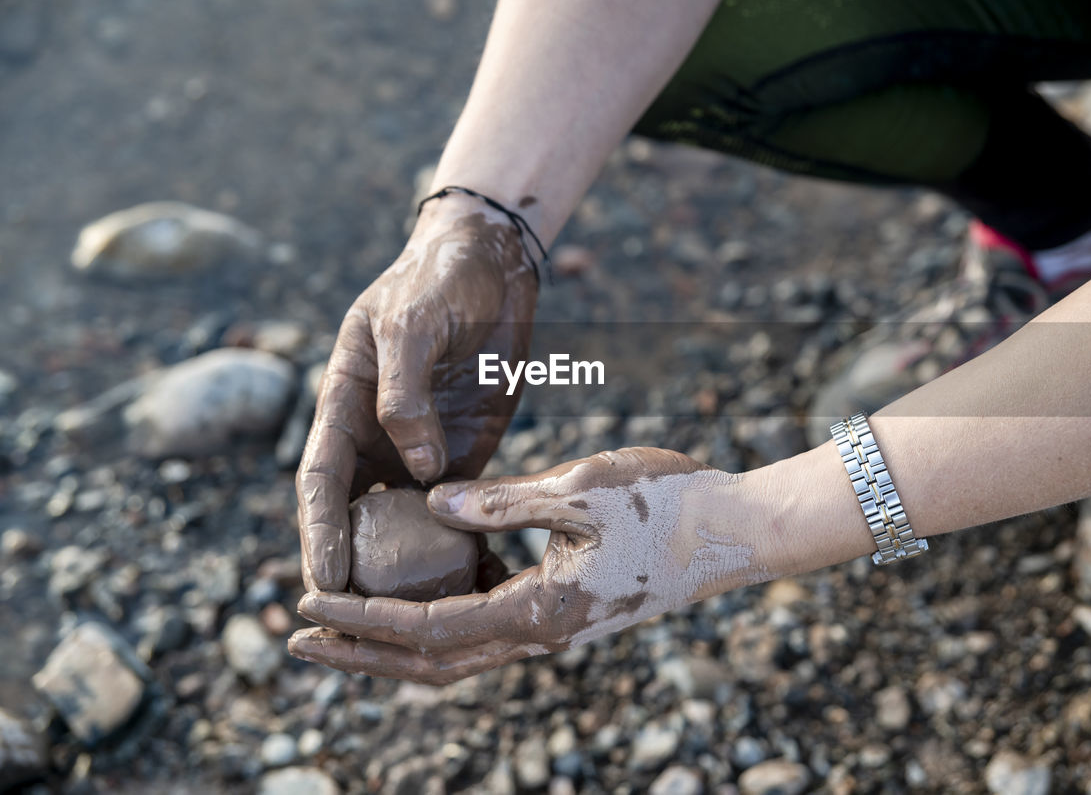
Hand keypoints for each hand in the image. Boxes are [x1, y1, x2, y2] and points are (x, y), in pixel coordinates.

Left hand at [288, 448, 774, 683]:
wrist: (733, 531)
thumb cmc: (665, 503)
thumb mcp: (579, 488)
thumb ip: (502, 503)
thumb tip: (433, 507)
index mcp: (537, 610)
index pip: (426, 626)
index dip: (360, 617)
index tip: (304, 603)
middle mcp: (540, 633)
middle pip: (430, 661)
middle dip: (360, 652)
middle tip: (297, 638)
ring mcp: (555, 627)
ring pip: (458, 651)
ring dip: (394, 641)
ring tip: (343, 622)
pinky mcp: (566, 611)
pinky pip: (489, 626)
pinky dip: (442, 619)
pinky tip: (421, 587)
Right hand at [296, 195, 537, 590]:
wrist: (491, 264)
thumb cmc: (437, 282)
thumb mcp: (411, 325)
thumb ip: (405, 392)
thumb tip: (416, 468)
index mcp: (344, 405)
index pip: (320, 479)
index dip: (319, 531)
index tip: (324, 579)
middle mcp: (376, 437)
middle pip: (355, 516)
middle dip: (354, 571)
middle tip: (360, 626)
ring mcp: (419, 449)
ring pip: (404, 522)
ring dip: (406, 569)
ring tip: (421, 624)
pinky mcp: (465, 454)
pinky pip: (458, 507)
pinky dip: (461, 543)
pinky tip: (478, 581)